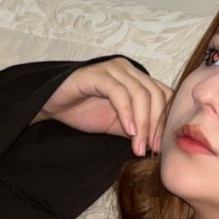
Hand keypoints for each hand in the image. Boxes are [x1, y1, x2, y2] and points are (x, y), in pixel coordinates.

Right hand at [33, 57, 173, 155]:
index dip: (166, 121)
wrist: (52, 107)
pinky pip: (119, 92)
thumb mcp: (119, 125)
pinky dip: (126, 113)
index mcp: (137, 78)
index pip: (164, 95)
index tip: (161, 147)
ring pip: (140, 94)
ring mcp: (113, 69)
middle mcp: (128, 70)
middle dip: (155, 125)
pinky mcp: (97, 74)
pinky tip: (128, 131)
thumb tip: (159, 146)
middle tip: (151, 149)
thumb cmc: (84, 112)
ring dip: (142, 124)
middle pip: (155, 95)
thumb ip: (139, 129)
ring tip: (137, 146)